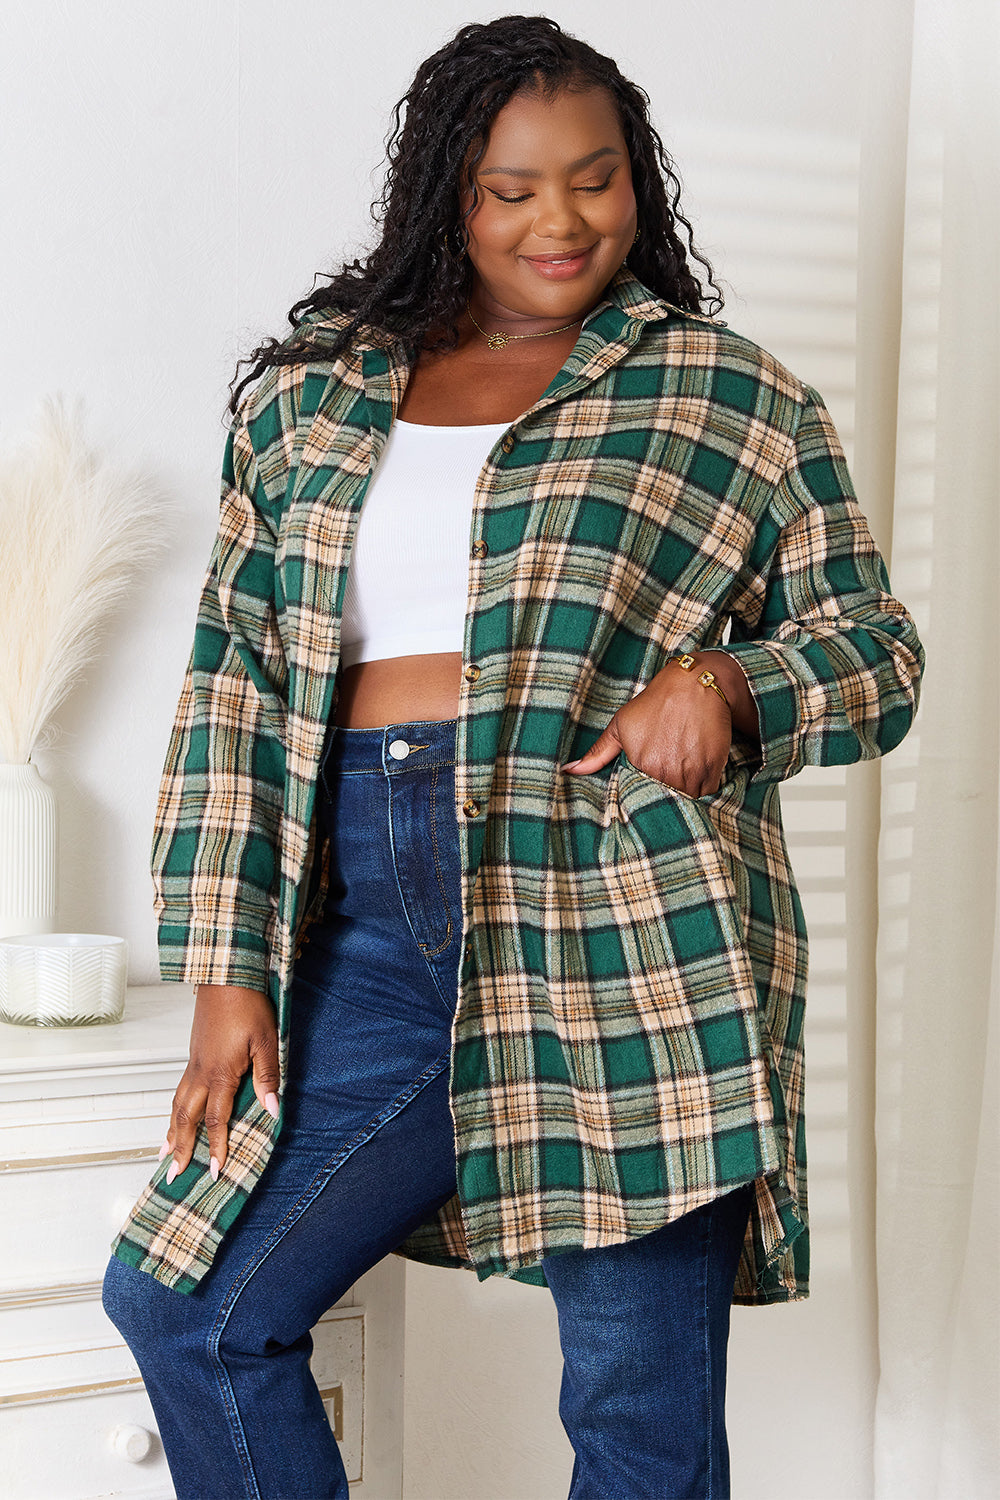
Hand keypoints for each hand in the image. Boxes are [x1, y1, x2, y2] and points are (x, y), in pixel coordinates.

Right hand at [160, 985, 279, 1184]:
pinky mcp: (193, 1055)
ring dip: (171, 1132)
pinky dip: (173, 1111)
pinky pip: (179, 1091)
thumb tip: (272, 1110)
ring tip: (164, 1155)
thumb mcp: (266, 1041)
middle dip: (181, 1150)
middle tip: (174, 1175)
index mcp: (220, 1074)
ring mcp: (194, 1064)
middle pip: (186, 1119)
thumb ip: (267, 1077)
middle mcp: (201, 1073)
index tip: (216, 1172)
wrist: (225, 976)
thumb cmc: (248, 1005)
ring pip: (177, 1106)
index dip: (217, 1148)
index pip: (216, 1120)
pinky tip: (174, 1117)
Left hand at [561, 653, 755, 796]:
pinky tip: (699, 771)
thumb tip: (568, 771)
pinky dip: (705, 787)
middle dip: (667, 796)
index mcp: (642, 764)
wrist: (696, 684)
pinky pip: (709, 791)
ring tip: (682, 774)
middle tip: (668, 780)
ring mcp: (692, 771)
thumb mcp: (621, 725)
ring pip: (689, 799)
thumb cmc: (656, 703)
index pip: (642, 797)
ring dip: (686, 792)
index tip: (649, 785)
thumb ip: (598, 753)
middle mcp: (666, 772)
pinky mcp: (713, 768)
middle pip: (667, 800)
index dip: (646, 793)